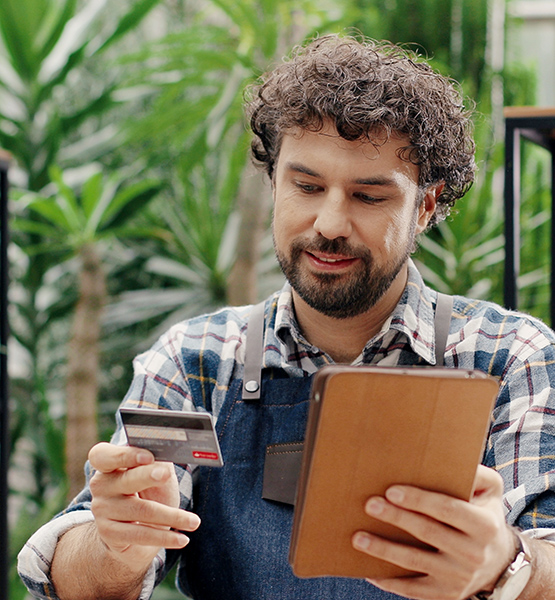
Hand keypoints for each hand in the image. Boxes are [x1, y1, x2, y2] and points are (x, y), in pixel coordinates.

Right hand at [89, 442, 200, 571]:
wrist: (138, 531)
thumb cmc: (149, 493)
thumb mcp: (156, 474)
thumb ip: (159, 462)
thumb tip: (173, 452)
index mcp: (109, 463)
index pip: (103, 455)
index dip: (125, 454)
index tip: (148, 456)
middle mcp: (102, 485)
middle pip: (125, 479)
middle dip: (147, 476)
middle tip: (166, 474)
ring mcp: (102, 510)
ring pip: (141, 510)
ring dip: (172, 516)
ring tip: (194, 522)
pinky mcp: (109, 533)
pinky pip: (140, 534)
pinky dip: (165, 537)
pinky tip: (182, 540)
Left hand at [352, 465, 516, 599]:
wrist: (500, 562)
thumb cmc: (485, 514)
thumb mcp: (491, 491)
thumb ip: (477, 473)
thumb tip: (450, 457)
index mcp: (484, 525)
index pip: (447, 509)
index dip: (418, 500)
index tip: (391, 491)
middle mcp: (474, 553)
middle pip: (427, 532)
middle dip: (396, 518)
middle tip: (370, 505)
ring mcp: (459, 577)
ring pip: (415, 562)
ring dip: (384, 550)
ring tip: (358, 538)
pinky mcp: (446, 595)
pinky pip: (414, 590)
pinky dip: (390, 581)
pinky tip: (369, 570)